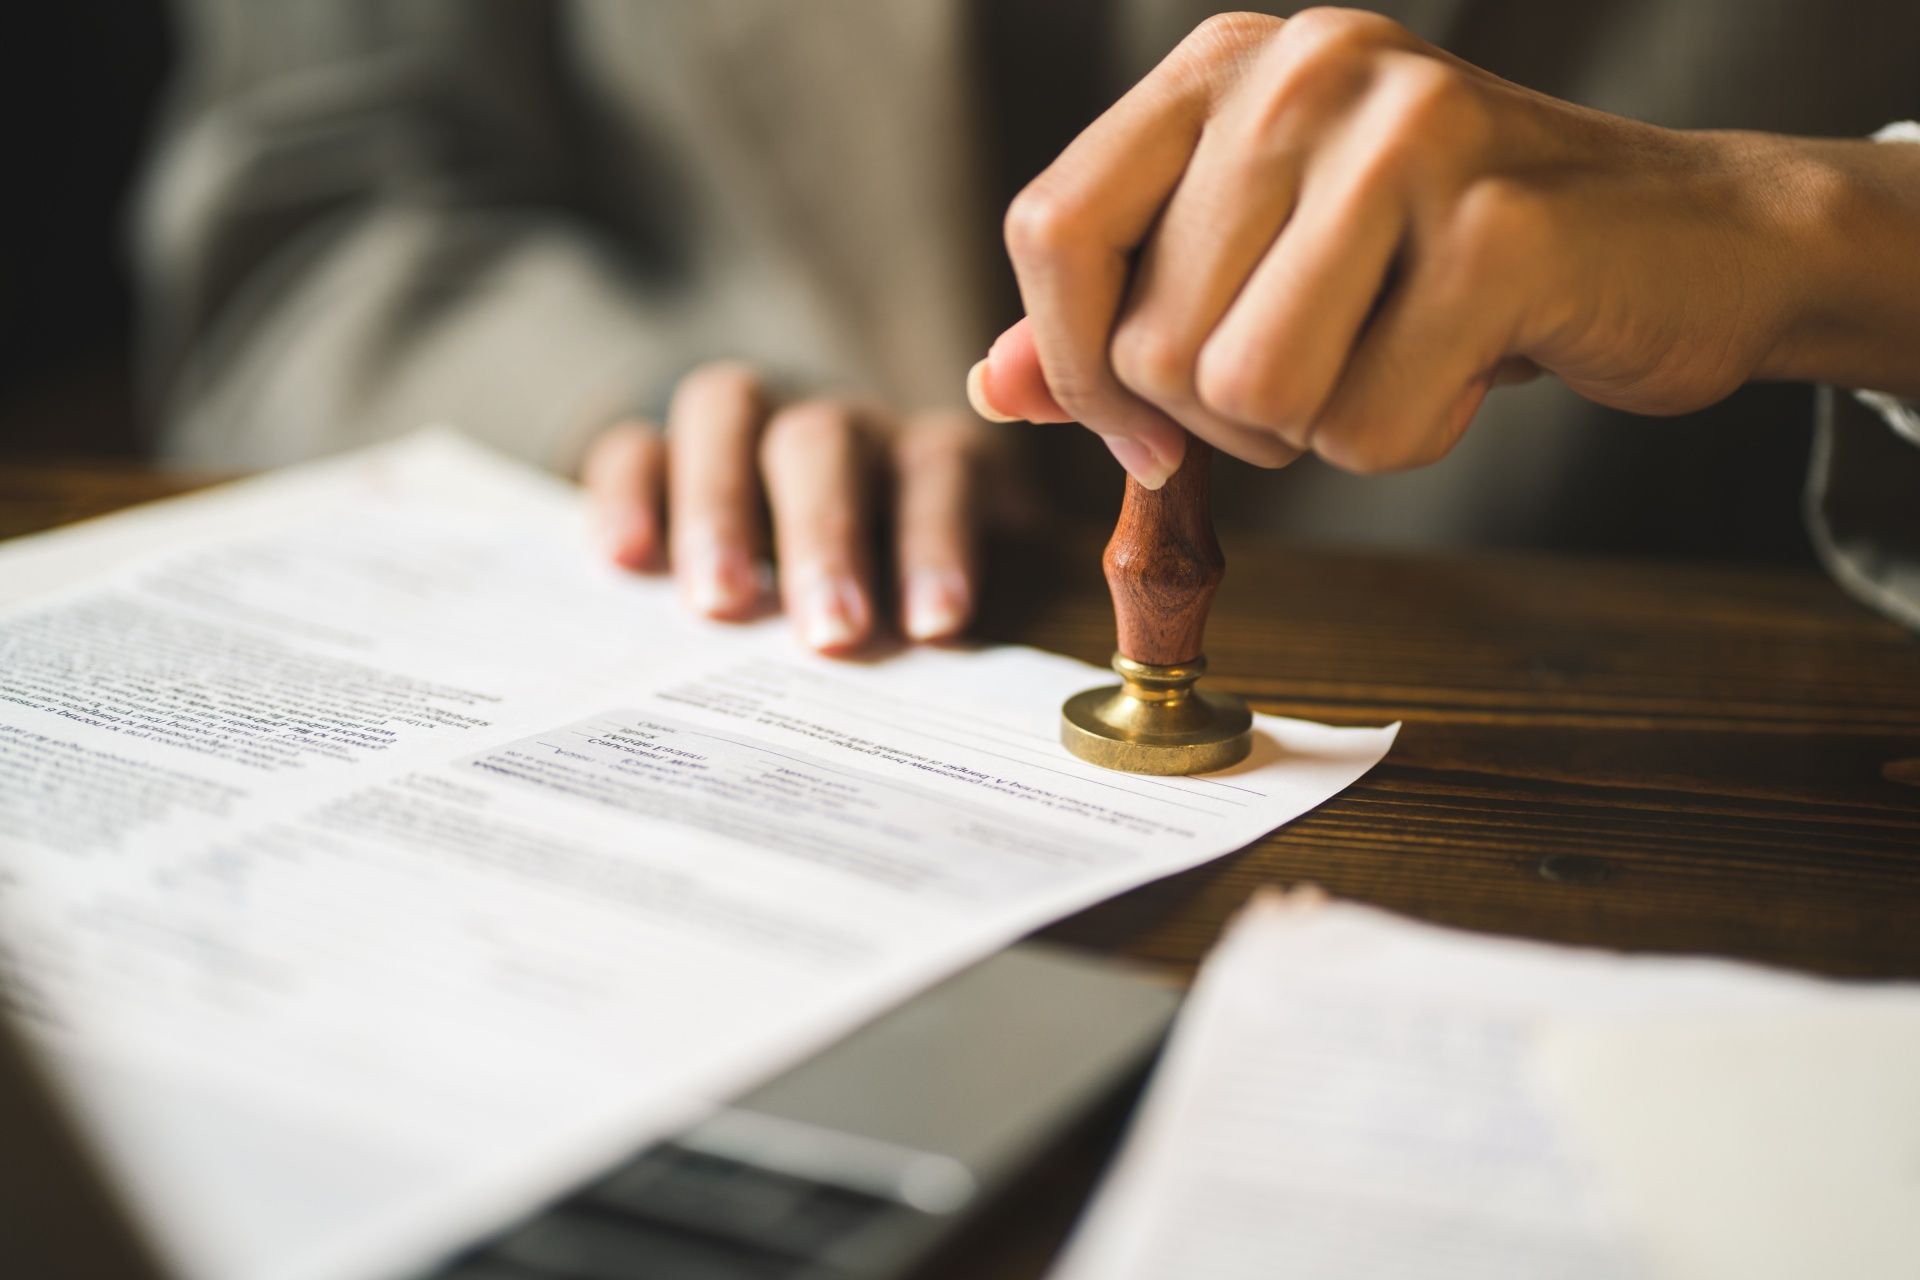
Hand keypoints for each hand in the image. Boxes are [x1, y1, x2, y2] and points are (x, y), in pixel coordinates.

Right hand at [583, 362, 1025, 653]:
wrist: (810, 534)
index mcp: (922, 457)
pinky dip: (627, 492)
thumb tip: (963, 701)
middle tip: (829, 634)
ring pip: (725, 412)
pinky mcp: (659, 443)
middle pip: (825, 442)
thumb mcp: (935, 605)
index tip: (934, 627)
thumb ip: (943, 628)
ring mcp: (746, 422)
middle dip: (825, 537)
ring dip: (721, 507)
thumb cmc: (895, 600)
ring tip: (718, 606)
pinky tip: (625, 563)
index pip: (938, 472)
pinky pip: (635, 442)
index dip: (936, 542)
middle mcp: (837, 425)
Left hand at [971, 8, 1909, 483]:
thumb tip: (992, 383)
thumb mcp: (1260, 265)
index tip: (1139, 433)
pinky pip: (1363, 426)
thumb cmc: (1444, 261)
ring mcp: (1405, 134)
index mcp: (1223, 67)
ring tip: (1398, 353)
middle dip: (1229, 417)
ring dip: (1317, 428)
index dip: (1074, 364)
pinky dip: (1410, 437)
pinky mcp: (1500, 226)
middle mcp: (1303, 70)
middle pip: (1149, 341)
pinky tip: (1469, 365)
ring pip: (1247, 391)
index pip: (1053, 229)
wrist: (1681, 241)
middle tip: (1331, 365)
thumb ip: (1119, 316)